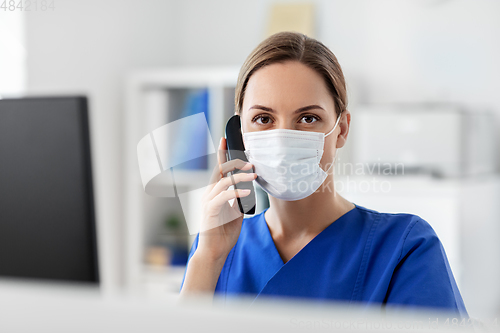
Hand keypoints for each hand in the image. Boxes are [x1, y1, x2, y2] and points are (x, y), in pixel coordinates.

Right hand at [196, 137, 255, 261]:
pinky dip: (236, 192)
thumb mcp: (235, 212)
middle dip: (235, 162)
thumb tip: (248, 188)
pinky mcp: (211, 211)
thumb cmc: (224, 232)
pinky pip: (224, 197)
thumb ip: (239, 199)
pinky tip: (248, 192)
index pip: (219, 169)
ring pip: (224, 182)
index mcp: (215, 192)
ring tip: (254, 176)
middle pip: (220, 170)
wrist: (215, 251)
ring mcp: (209, 201)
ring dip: (240, 177)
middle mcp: (210, 194)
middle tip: (251, 162)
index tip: (226, 139)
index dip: (222, 153)